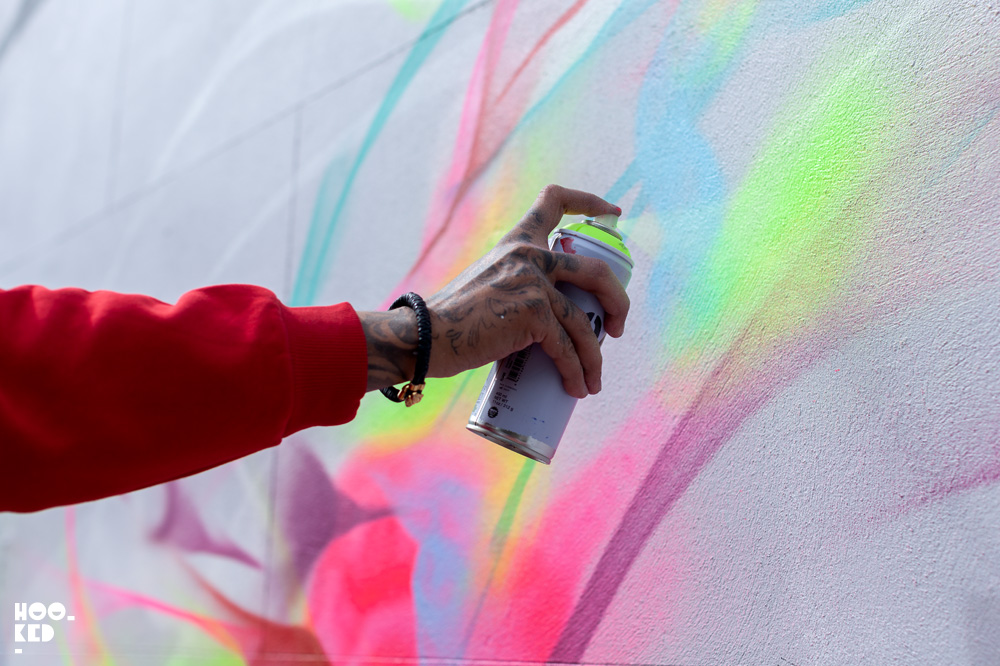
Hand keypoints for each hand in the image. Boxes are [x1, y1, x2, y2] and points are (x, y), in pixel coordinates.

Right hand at [360, 185, 629, 397]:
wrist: (424, 335)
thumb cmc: (451, 320)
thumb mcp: (486, 284)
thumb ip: (514, 286)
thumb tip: (546, 320)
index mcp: (516, 241)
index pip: (554, 200)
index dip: (590, 203)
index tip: (612, 215)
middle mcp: (528, 254)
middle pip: (595, 272)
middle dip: (617, 302)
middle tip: (616, 329)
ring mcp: (533, 282)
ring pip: (584, 322)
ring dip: (594, 357)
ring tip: (592, 381)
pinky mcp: (533, 313)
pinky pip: (566, 348)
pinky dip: (576, 372)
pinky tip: (577, 388)